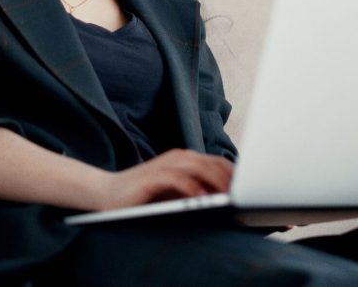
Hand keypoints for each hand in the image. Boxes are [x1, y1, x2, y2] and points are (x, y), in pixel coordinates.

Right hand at [95, 149, 233, 209]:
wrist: (107, 193)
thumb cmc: (144, 196)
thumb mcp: (176, 194)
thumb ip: (198, 192)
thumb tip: (224, 200)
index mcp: (186, 159)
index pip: (218, 162)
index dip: (235, 174)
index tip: (250, 188)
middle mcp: (178, 158)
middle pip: (212, 162)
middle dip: (230, 178)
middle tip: (244, 194)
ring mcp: (165, 164)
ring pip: (198, 167)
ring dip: (216, 181)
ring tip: (228, 196)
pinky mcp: (153, 176)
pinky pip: (177, 179)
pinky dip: (192, 188)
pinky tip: (201, 199)